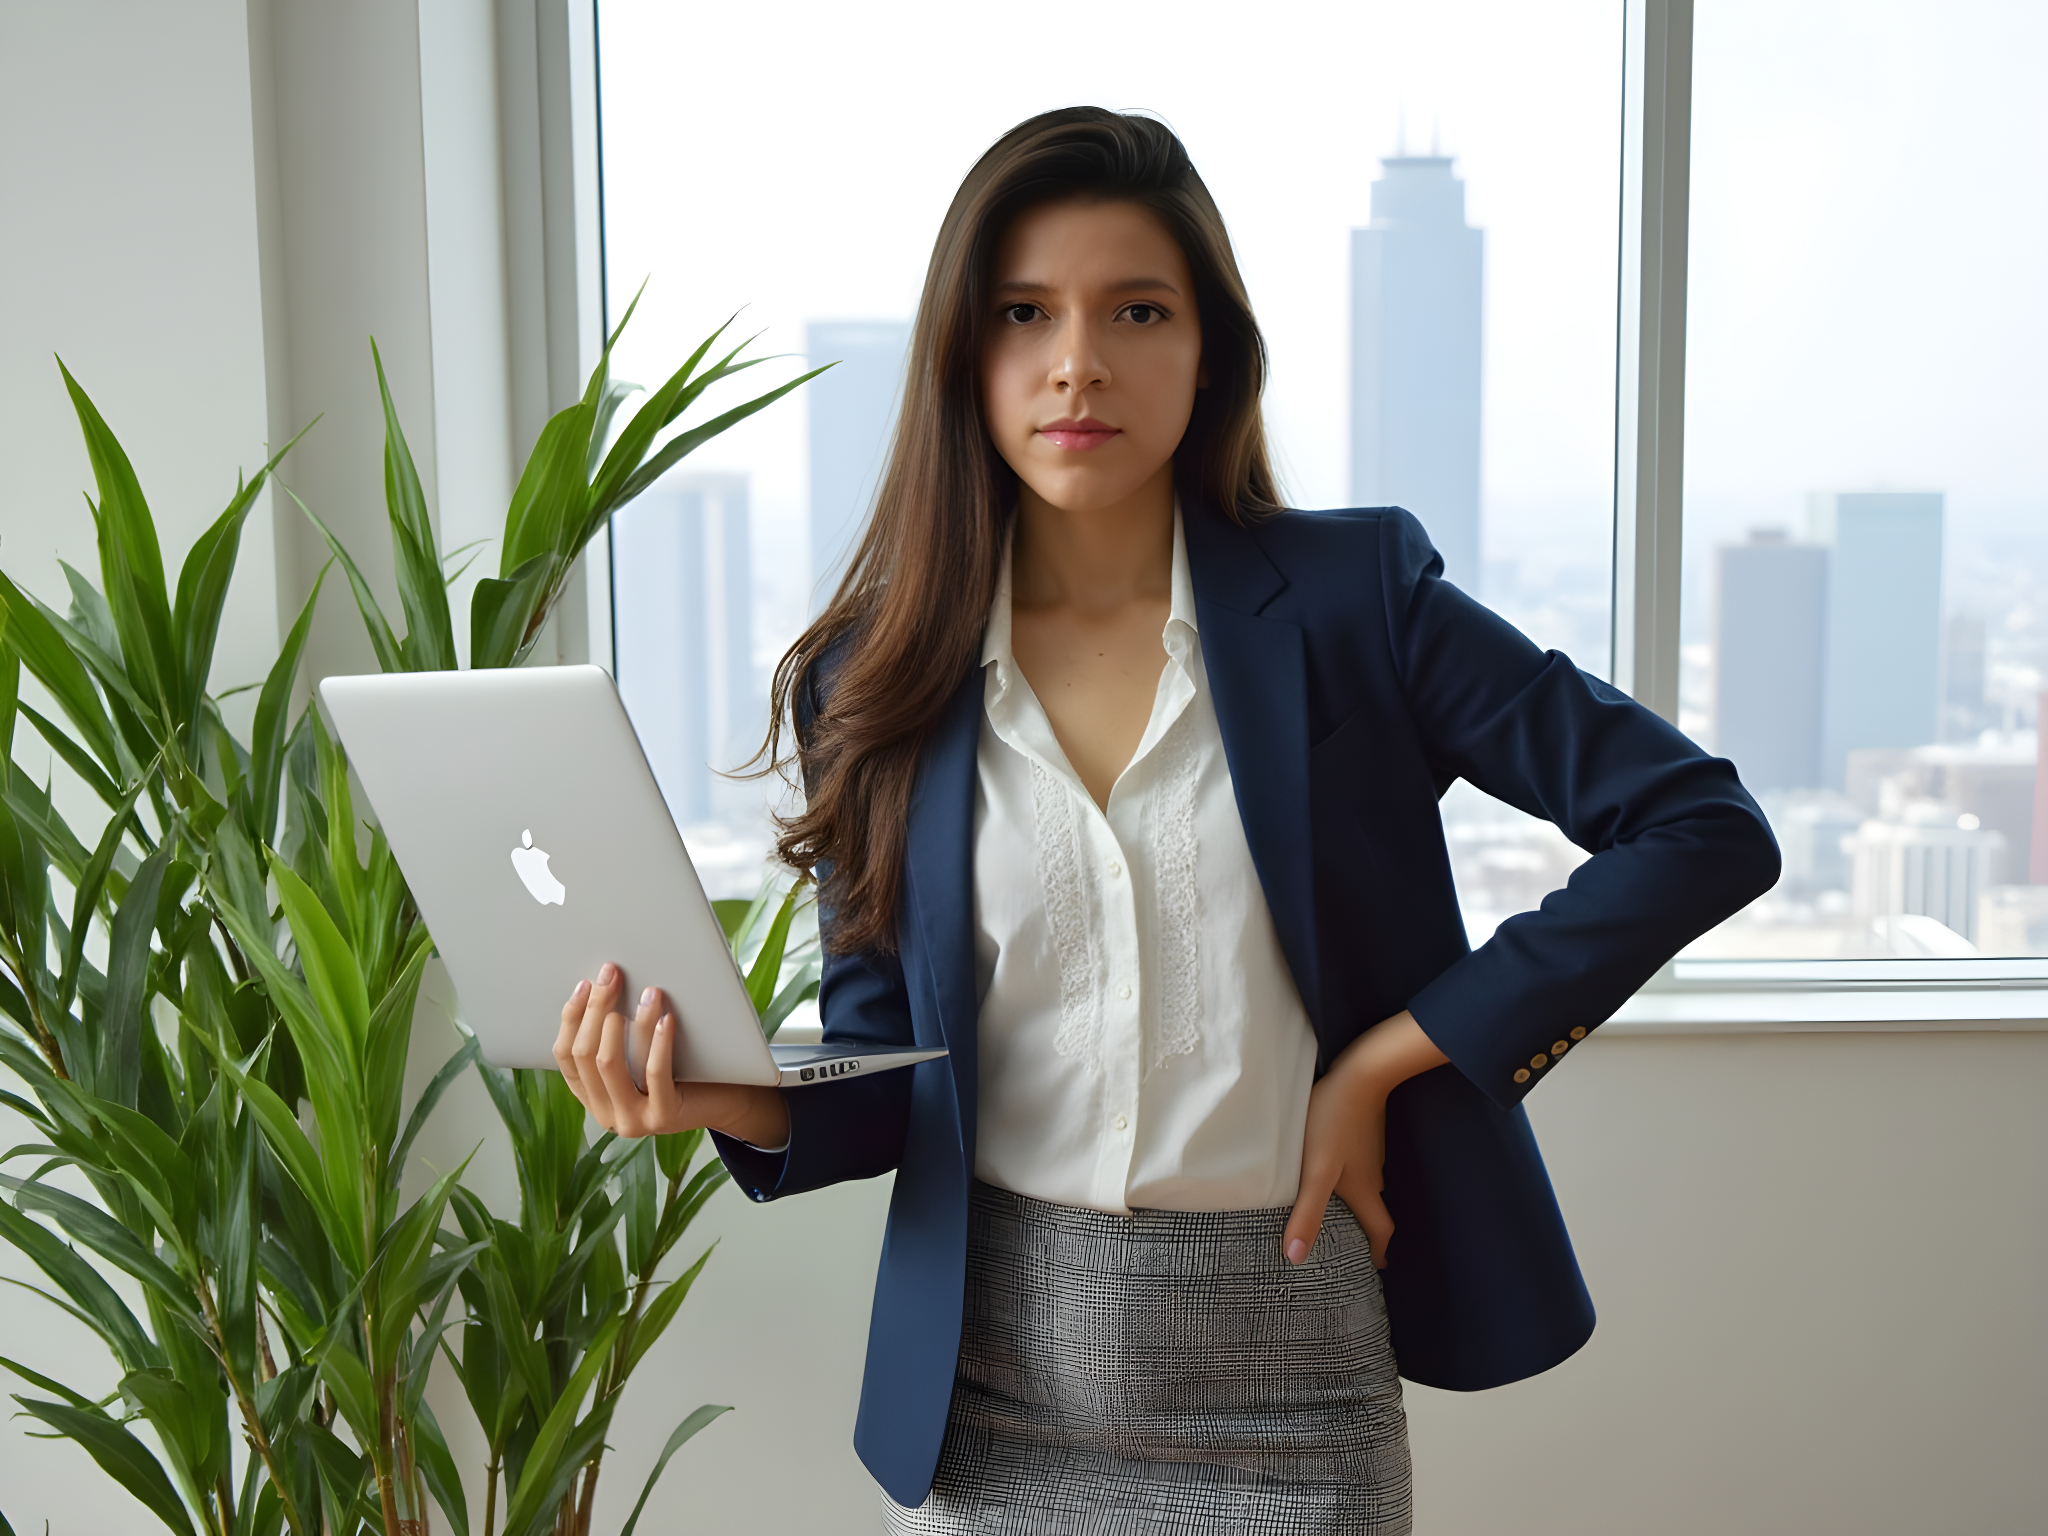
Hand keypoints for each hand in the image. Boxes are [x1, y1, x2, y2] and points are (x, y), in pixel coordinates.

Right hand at [553, 962, 790, 1146]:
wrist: (723, 1102)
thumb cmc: (682, 1071)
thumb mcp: (640, 1056)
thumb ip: (618, 1037)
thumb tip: (602, 986)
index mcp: (593, 1098)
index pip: (565, 1057)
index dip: (571, 1018)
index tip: (584, 984)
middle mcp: (606, 1115)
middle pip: (587, 1055)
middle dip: (597, 1009)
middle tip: (612, 975)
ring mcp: (632, 1121)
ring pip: (613, 1063)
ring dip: (628, 1021)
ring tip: (647, 992)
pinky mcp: (662, 1117)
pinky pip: (654, 1073)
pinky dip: (659, 1041)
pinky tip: (667, 1018)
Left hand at [1283, 1010, 1447, 1269]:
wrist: (1359, 1075)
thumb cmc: (1334, 1125)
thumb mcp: (1316, 1172)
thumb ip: (1307, 1213)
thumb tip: (1296, 1258)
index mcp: (1365, 1190)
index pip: (1380, 1229)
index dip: (1380, 1250)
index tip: (1377, 1265)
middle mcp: (1374, 1175)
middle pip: (1374, 1210)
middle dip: (1366, 1229)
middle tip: (1352, 1242)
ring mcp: (1371, 1152)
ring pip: (1367, 1186)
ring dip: (1356, 1202)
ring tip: (1336, 1209)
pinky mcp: (1364, 1132)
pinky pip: (1359, 1164)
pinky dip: (1349, 1176)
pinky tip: (1331, 1168)